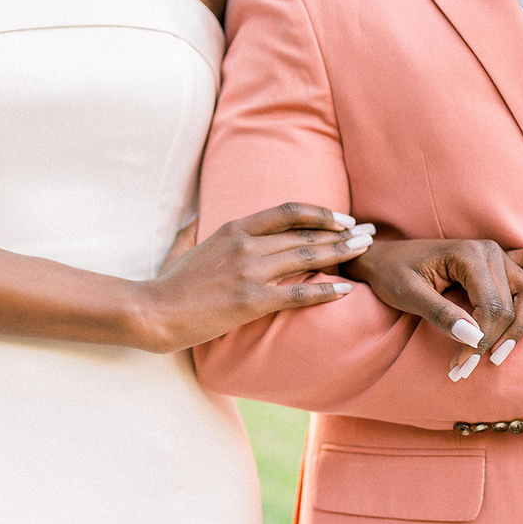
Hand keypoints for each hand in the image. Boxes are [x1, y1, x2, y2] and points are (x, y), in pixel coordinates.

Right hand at [141, 203, 375, 352]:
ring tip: (365, 251)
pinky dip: (326, 290)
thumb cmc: (168, 283)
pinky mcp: (252, 300)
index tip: (342, 219)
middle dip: (342, 233)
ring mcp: (250, 271)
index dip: (320, 213)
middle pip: (305, 233)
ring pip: (307, 256)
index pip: (288, 212)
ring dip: (341, 253)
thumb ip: (196, 229)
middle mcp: (247, 244)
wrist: (154, 311)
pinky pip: (299, 293)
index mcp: (235, 228)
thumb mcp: (184, 245)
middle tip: (368, 233)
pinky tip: (346, 290)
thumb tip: (195, 218)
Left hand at [343, 239, 522, 378]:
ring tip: (497, 356)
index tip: (462, 366)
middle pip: (512, 304)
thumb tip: (474, 338)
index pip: (492, 306)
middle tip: (470, 368)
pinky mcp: (497, 262)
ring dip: (519, 327)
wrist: (384, 258)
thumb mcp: (408, 295)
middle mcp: (489, 251)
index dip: (481, 341)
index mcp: (468, 255)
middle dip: (495, 341)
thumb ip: (441, 314)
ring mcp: (496, 254)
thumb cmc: (392, 274)